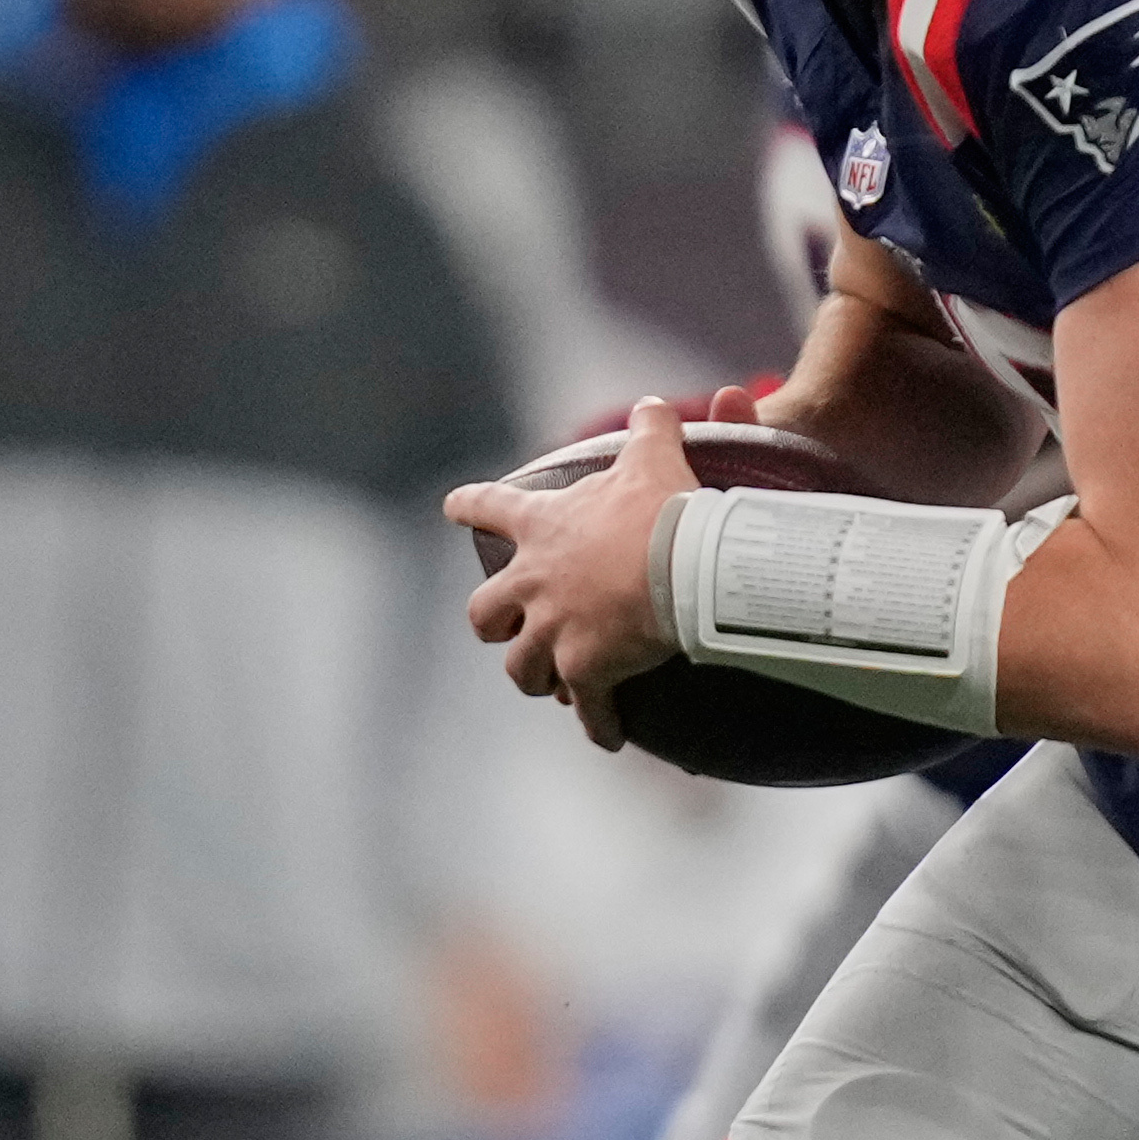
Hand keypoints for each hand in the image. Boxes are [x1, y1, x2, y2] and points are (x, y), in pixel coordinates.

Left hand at [448, 395, 693, 747]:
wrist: (685, 569)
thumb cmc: (664, 512)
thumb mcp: (653, 460)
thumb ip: (650, 430)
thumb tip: (654, 404)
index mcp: (542, 529)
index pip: (489, 508)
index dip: (470, 507)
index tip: (452, 508)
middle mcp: (533, 584)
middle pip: (485, 612)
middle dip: (495, 622)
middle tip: (511, 627)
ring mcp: (554, 632)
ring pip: (521, 668)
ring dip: (537, 676)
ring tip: (556, 684)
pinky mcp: (585, 672)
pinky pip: (586, 709)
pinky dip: (597, 724)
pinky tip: (605, 736)